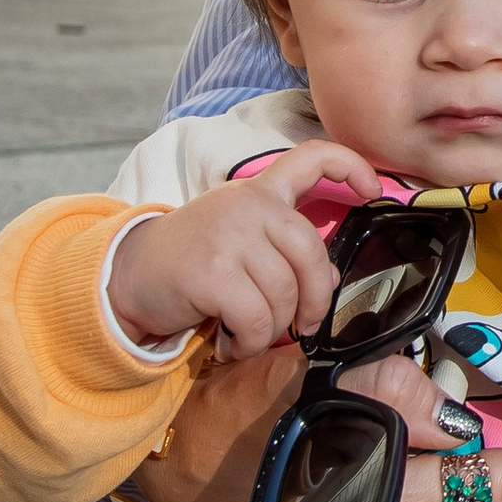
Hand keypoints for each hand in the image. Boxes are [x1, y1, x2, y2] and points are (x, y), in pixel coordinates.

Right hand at [107, 143, 384, 358]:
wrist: (128, 276)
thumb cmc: (192, 264)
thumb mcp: (242, 246)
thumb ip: (287, 253)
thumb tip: (331, 278)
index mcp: (258, 193)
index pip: (311, 159)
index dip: (351, 167)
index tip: (374, 189)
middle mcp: (247, 205)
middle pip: (312, 255)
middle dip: (315, 301)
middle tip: (303, 326)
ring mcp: (229, 235)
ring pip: (285, 295)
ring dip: (271, 329)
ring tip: (248, 334)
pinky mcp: (212, 271)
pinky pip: (257, 319)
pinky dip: (250, 342)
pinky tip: (231, 342)